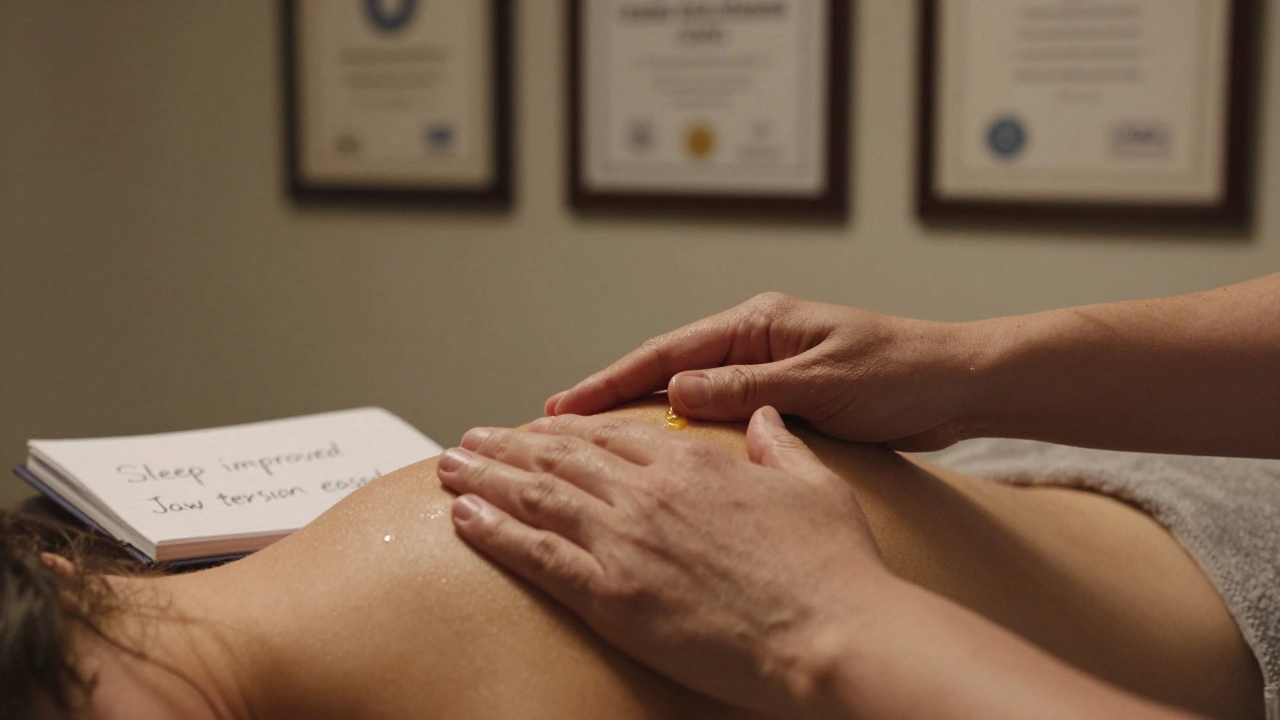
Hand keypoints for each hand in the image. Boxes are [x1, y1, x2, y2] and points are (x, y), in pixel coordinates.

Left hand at [436, 408, 891, 718]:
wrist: (834, 633)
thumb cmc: (834, 568)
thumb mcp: (814, 486)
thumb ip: (778, 444)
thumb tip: (763, 415)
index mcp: (693, 463)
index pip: (610, 435)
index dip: (566, 429)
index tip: (537, 427)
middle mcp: (649, 492)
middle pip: (560, 458)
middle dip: (508, 446)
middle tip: (471, 438)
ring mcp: (626, 541)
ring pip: (537, 496)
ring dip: (486, 477)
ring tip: (450, 465)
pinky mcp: (612, 595)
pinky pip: (537, 555)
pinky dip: (494, 532)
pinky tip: (463, 517)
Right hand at [545, 293, 982, 450]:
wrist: (959, 385)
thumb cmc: (901, 375)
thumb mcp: (821, 383)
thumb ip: (748, 388)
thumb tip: (674, 393)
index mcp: (758, 324)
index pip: (667, 353)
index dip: (609, 382)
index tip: (560, 410)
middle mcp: (755, 340)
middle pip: (664, 369)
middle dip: (608, 399)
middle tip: (550, 431)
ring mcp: (766, 367)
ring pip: (686, 393)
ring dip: (639, 418)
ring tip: (586, 447)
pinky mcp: (783, 396)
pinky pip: (718, 415)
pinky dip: (683, 434)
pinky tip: (656, 460)